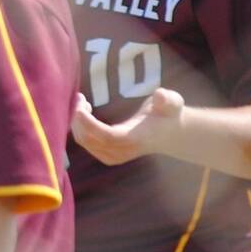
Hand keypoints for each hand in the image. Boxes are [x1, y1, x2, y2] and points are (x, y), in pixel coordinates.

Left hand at [70, 88, 184, 165]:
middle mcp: (123, 150)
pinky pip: (85, 143)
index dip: (90, 124)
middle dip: (79, 118)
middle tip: (80, 98)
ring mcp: (114, 155)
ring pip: (85, 141)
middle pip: (91, 140)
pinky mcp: (107, 155)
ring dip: (77, 122)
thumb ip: (168, 99)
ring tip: (83, 103)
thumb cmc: (168, 113)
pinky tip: (83, 113)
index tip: (79, 108)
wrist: (169, 133)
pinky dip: (79, 127)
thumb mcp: (173, 103)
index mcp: (136, 138)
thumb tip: (160, 96)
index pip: (108, 136)